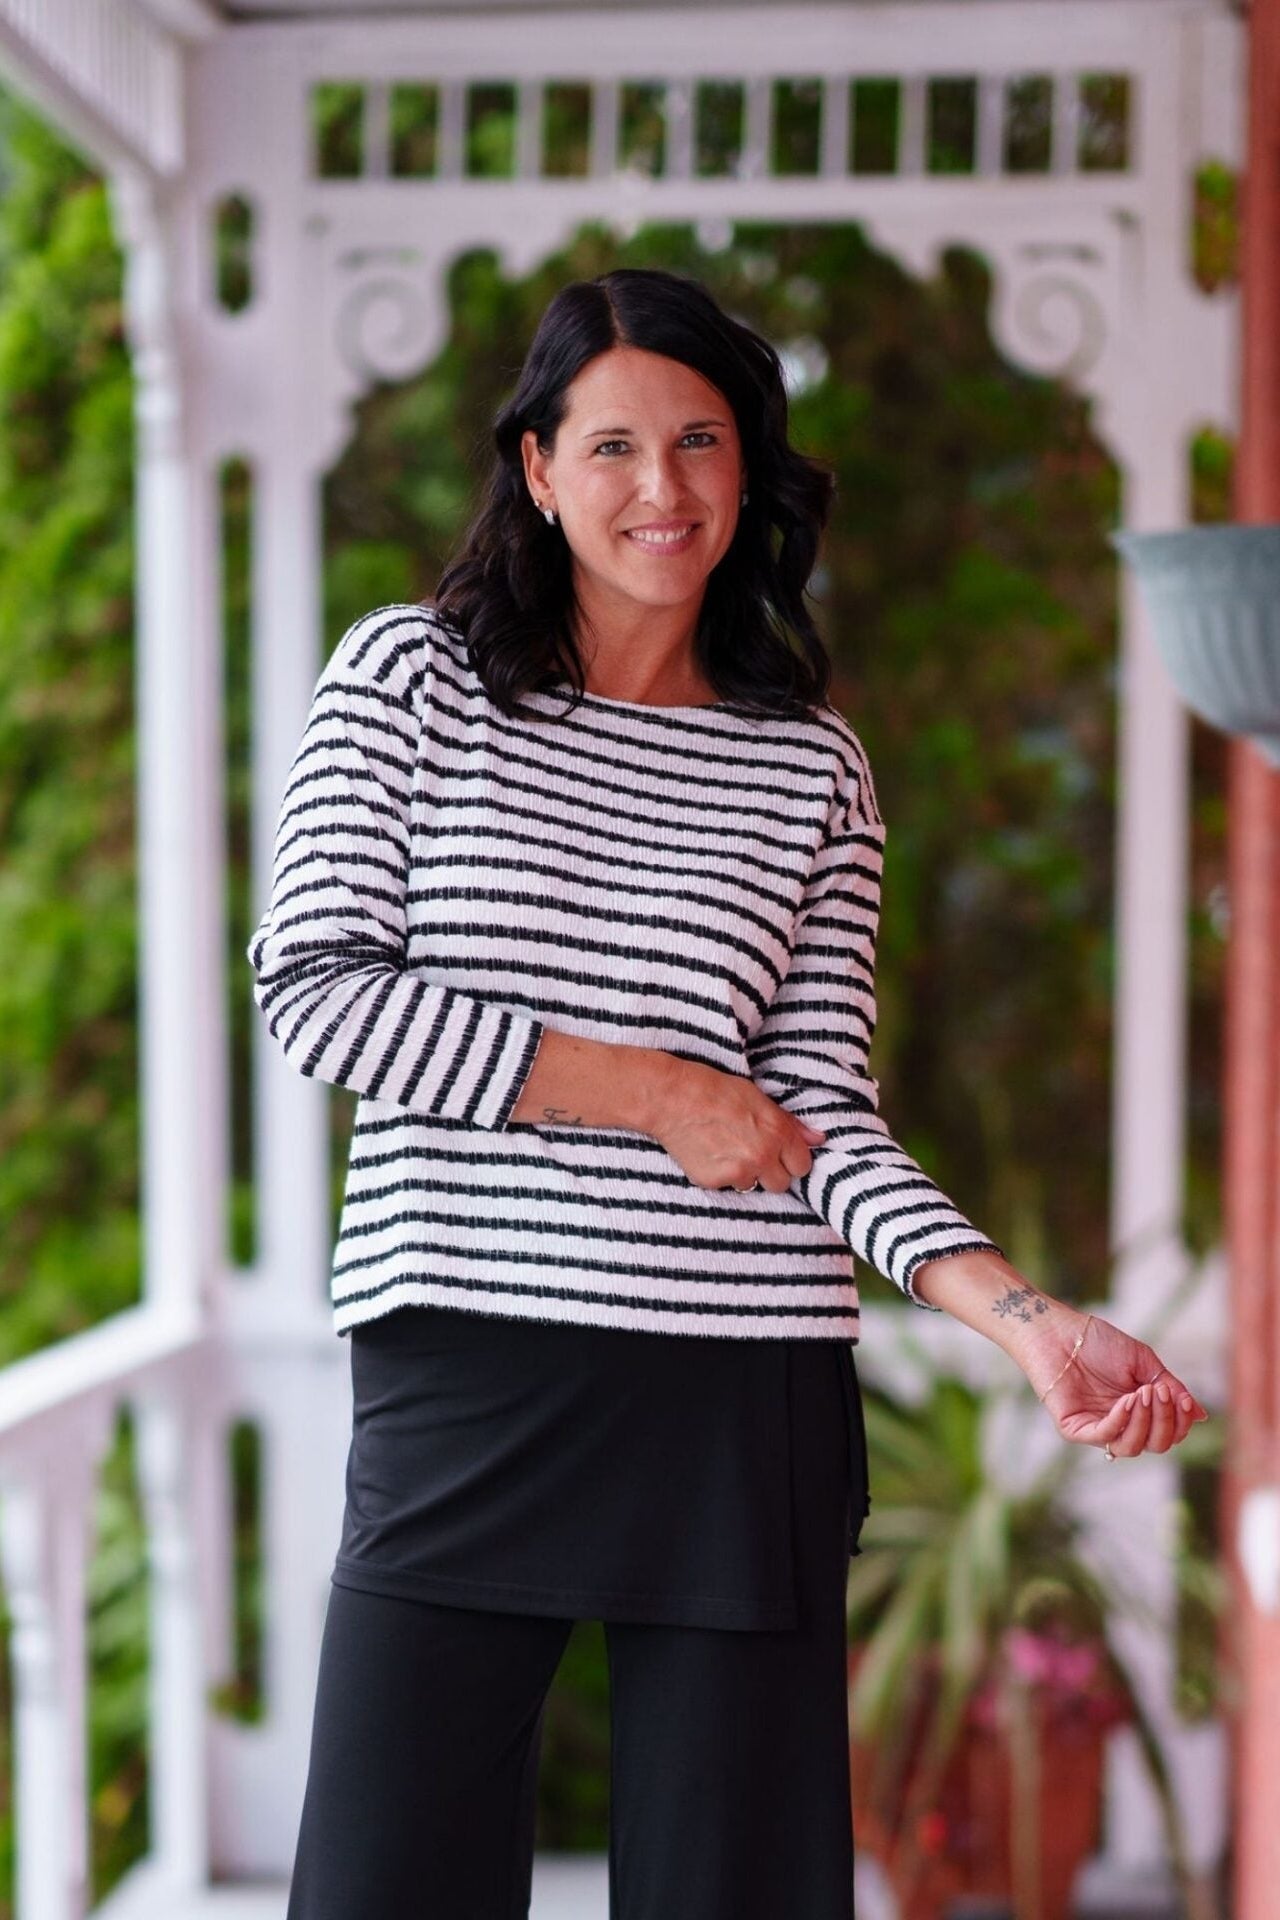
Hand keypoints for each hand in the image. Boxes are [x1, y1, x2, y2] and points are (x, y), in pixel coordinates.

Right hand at [647, 1058, 826, 1192]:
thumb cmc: (715, 1090)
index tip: (780, 1153)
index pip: (802, 1165)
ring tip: (728, 1150)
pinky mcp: (714, 1182)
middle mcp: (762, 1156)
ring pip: (754, 1186)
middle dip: (771, 1172)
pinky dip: (721, 1175)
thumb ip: (790, 1123)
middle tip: (753, 1153)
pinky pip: (727, 1186)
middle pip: (782, 1184)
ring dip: (746, 1174)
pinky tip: (710, 1153)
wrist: (672, 1098)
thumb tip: (818, 1139)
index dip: (791, 1159)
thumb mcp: (758, 1098)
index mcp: (777, 1132)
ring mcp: (738, 1171)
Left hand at [1026, 1311, 1208, 1455]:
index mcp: (1138, 1412)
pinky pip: (1105, 1436)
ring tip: (1143, 1392)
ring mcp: (1097, 1428)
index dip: (1181, 1422)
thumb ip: (1170, 1388)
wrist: (1058, 1330)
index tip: (1185, 1400)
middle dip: (1166, 1422)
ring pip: (1131, 1447)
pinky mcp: (1075, 1429)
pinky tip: (1127, 1400)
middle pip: (1155, 1446)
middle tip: (1161, 1393)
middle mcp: (1120, 1424)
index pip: (1169, 1433)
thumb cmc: (1098, 1342)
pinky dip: (1121, 1420)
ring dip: (1145, 1422)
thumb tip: (1201, 1415)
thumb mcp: (1144, 1362)